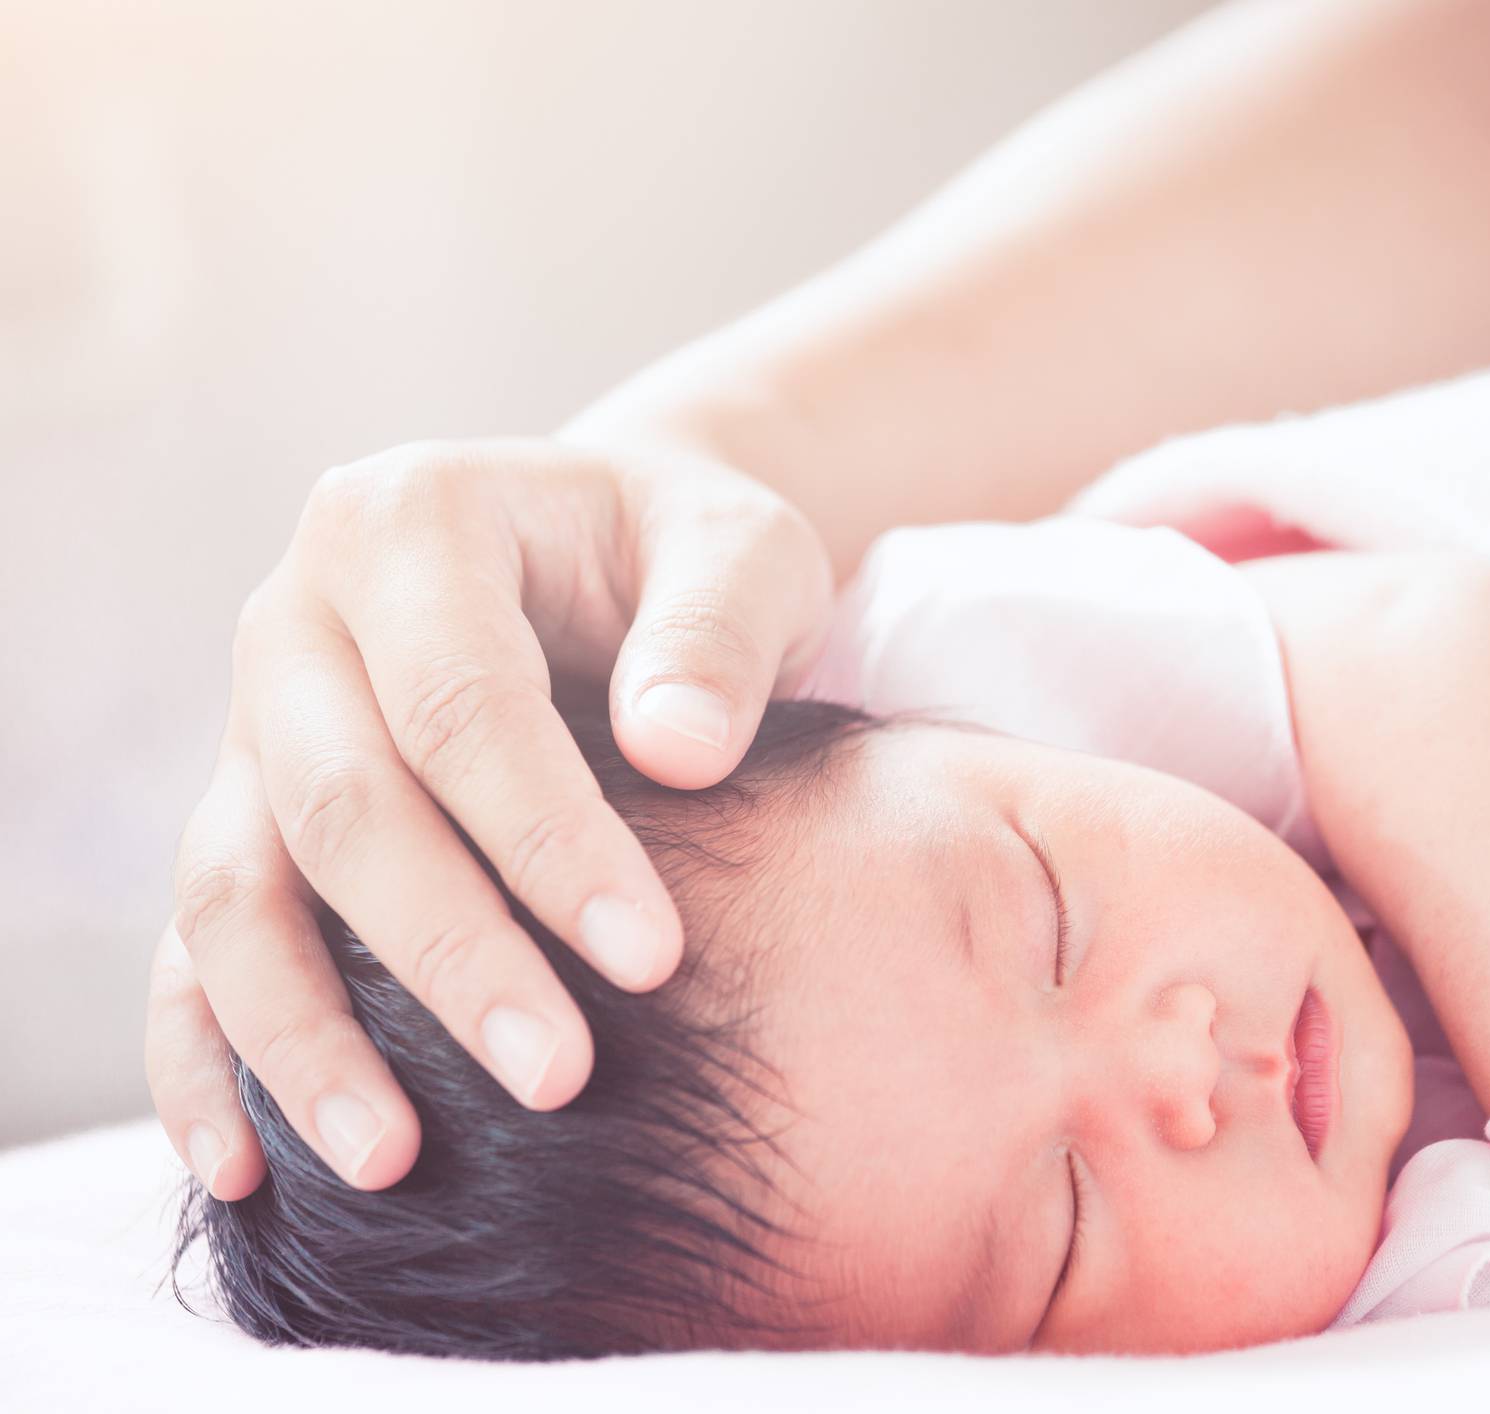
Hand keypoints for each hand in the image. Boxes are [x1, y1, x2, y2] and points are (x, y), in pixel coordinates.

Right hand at [145, 435, 833, 1195]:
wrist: (616, 547)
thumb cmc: (685, 552)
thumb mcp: (739, 550)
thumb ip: (718, 635)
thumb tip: (676, 752)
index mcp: (408, 523)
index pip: (463, 703)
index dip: (550, 839)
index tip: (653, 959)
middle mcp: (298, 621)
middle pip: (340, 806)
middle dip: (448, 956)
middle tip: (559, 1080)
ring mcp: (251, 728)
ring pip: (233, 890)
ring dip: (302, 1036)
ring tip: (392, 1162)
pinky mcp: (243, 820)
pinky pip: (192, 944)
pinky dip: (205, 1056)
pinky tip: (248, 1170)